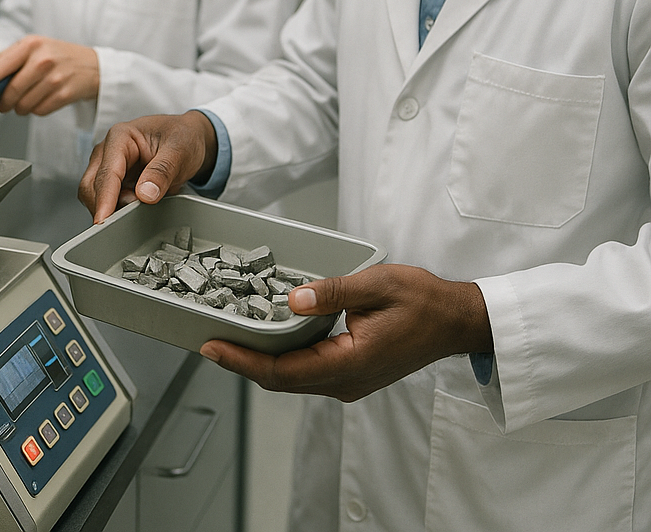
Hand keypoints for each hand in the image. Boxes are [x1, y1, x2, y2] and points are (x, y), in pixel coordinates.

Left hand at [0, 36, 98, 116]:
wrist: (93, 66)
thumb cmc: (60, 55)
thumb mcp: (34, 47)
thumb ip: (6, 56)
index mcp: (32, 45)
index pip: (3, 64)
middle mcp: (44, 59)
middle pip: (12, 90)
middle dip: (4, 102)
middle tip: (3, 104)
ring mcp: (56, 77)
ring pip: (24, 104)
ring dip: (19, 108)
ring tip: (24, 101)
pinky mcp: (65, 94)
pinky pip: (39, 110)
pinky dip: (35, 110)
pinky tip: (40, 100)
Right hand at [79, 111, 217, 223]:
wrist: (189, 138)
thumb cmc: (182, 137)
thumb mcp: (180, 151)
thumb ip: (162, 171)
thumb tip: (145, 193)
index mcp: (121, 136)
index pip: (107, 172)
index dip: (105, 198)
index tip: (104, 218)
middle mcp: (108, 150)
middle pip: (91, 186)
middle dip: (108, 205)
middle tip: (135, 214)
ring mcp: (108, 166)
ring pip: (95, 195)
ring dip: (113, 208)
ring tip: (141, 206)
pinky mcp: (114, 181)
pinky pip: (106, 200)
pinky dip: (118, 208)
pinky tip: (136, 207)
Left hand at [198, 265, 492, 401]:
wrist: (455, 322)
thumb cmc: (422, 301)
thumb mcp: (377, 284)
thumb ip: (334, 291)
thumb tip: (292, 299)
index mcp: (349, 363)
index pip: (282, 371)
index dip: (242, 361)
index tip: (212, 347)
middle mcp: (346, 381)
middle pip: (281, 380)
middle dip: (242, 363)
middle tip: (209, 341)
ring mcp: (350, 381)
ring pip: (293, 379)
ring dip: (261, 362)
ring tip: (230, 338)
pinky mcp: (352, 373)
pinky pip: (308, 372)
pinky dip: (283, 359)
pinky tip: (269, 338)